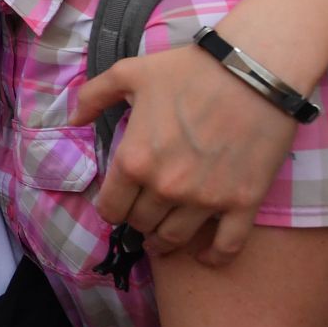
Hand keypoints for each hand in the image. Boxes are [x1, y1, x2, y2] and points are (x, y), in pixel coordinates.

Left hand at [77, 43, 296, 264]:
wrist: (254, 70)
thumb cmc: (190, 69)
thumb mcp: (130, 73)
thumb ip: (93, 96)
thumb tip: (73, 119)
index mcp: (135, 159)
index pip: (111, 208)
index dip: (111, 208)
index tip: (118, 204)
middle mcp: (166, 187)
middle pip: (141, 224)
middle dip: (138, 220)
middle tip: (144, 212)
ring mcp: (205, 199)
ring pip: (175, 239)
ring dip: (165, 241)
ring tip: (164, 236)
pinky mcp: (242, 202)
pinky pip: (226, 246)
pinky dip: (213, 256)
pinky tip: (205, 256)